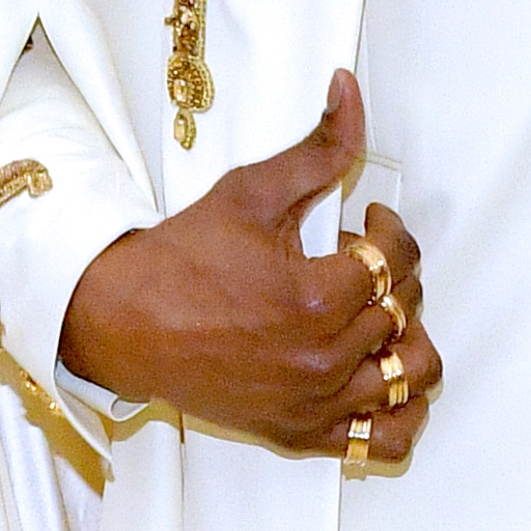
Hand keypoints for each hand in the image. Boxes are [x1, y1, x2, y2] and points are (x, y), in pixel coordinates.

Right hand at [58, 74, 440, 464]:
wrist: (121, 321)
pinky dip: (401, 415)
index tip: (369, 224)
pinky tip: (385, 379)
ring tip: (377, 317)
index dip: (391, 232)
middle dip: (391, 277)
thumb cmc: (181, 257)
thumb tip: (350, 89)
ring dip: (407, 339)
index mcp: (314, 298)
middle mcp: (322, 358)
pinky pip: (383, 442)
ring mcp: (314, 403)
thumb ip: (318, 148)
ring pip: (409, 376)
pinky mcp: (300, 432)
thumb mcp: (251, 191)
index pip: (397, 260)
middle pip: (405, 312)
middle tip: (355, 263)